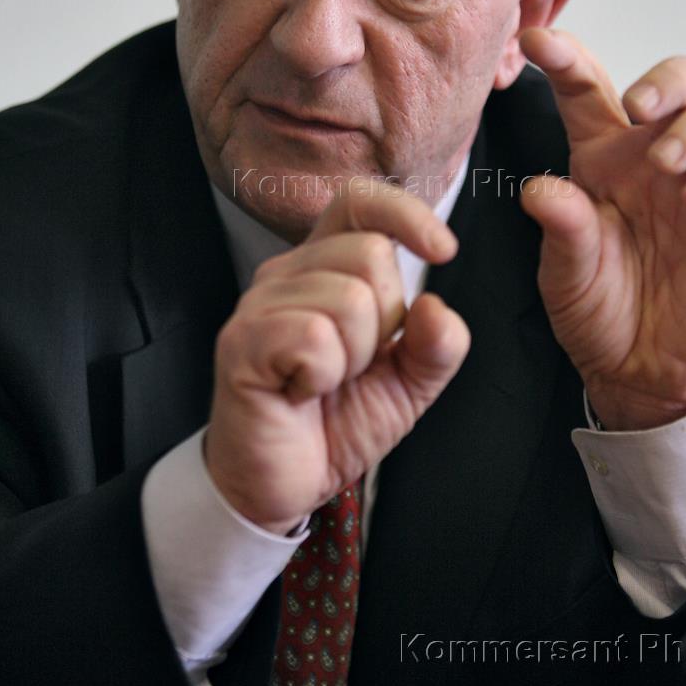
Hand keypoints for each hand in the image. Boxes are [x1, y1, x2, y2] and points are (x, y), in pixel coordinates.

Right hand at [204, 182, 469, 532]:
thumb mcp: (409, 384)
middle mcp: (289, 272)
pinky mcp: (241, 342)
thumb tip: (437, 304)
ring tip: (324, 383)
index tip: (444, 251)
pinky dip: (324, 375)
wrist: (283, 484)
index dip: (405, 213)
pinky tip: (300, 392)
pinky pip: (315, 337)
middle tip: (353, 365)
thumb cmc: (338, 422)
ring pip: (349, 299)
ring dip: (354, 358)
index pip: (359, 201)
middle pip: (370, 254)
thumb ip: (438, 345)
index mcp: (326, 266)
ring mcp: (259, 304)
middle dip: (385, 322)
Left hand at [519, 28, 685, 430]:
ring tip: (666, 161)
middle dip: (670, 77)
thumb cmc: (596, 306)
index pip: (587, 90)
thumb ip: (559, 228)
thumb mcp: (562, 271)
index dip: (567, 58)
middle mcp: (654, 158)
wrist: (636, 368)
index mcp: (602, 156)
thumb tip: (541, 190)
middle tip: (638, 104)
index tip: (536, 40)